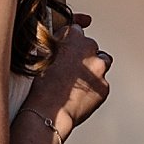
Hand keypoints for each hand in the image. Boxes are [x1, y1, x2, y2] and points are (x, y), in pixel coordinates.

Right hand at [29, 21, 110, 138]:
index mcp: (73, 37)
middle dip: (84, 55)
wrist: (48, 112)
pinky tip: (80, 95)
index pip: (77, 31)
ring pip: (102, 62)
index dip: (70, 42)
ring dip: (94, 68)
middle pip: (91, 46)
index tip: (67, 49)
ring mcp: (99, 68)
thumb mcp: (41, 55)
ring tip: (80, 81)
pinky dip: (94, 86)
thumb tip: (61, 41)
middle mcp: (90, 49)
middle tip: (71, 69)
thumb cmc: (40, 85)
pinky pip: (102, 82)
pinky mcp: (104, 86)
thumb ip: (56, 44)